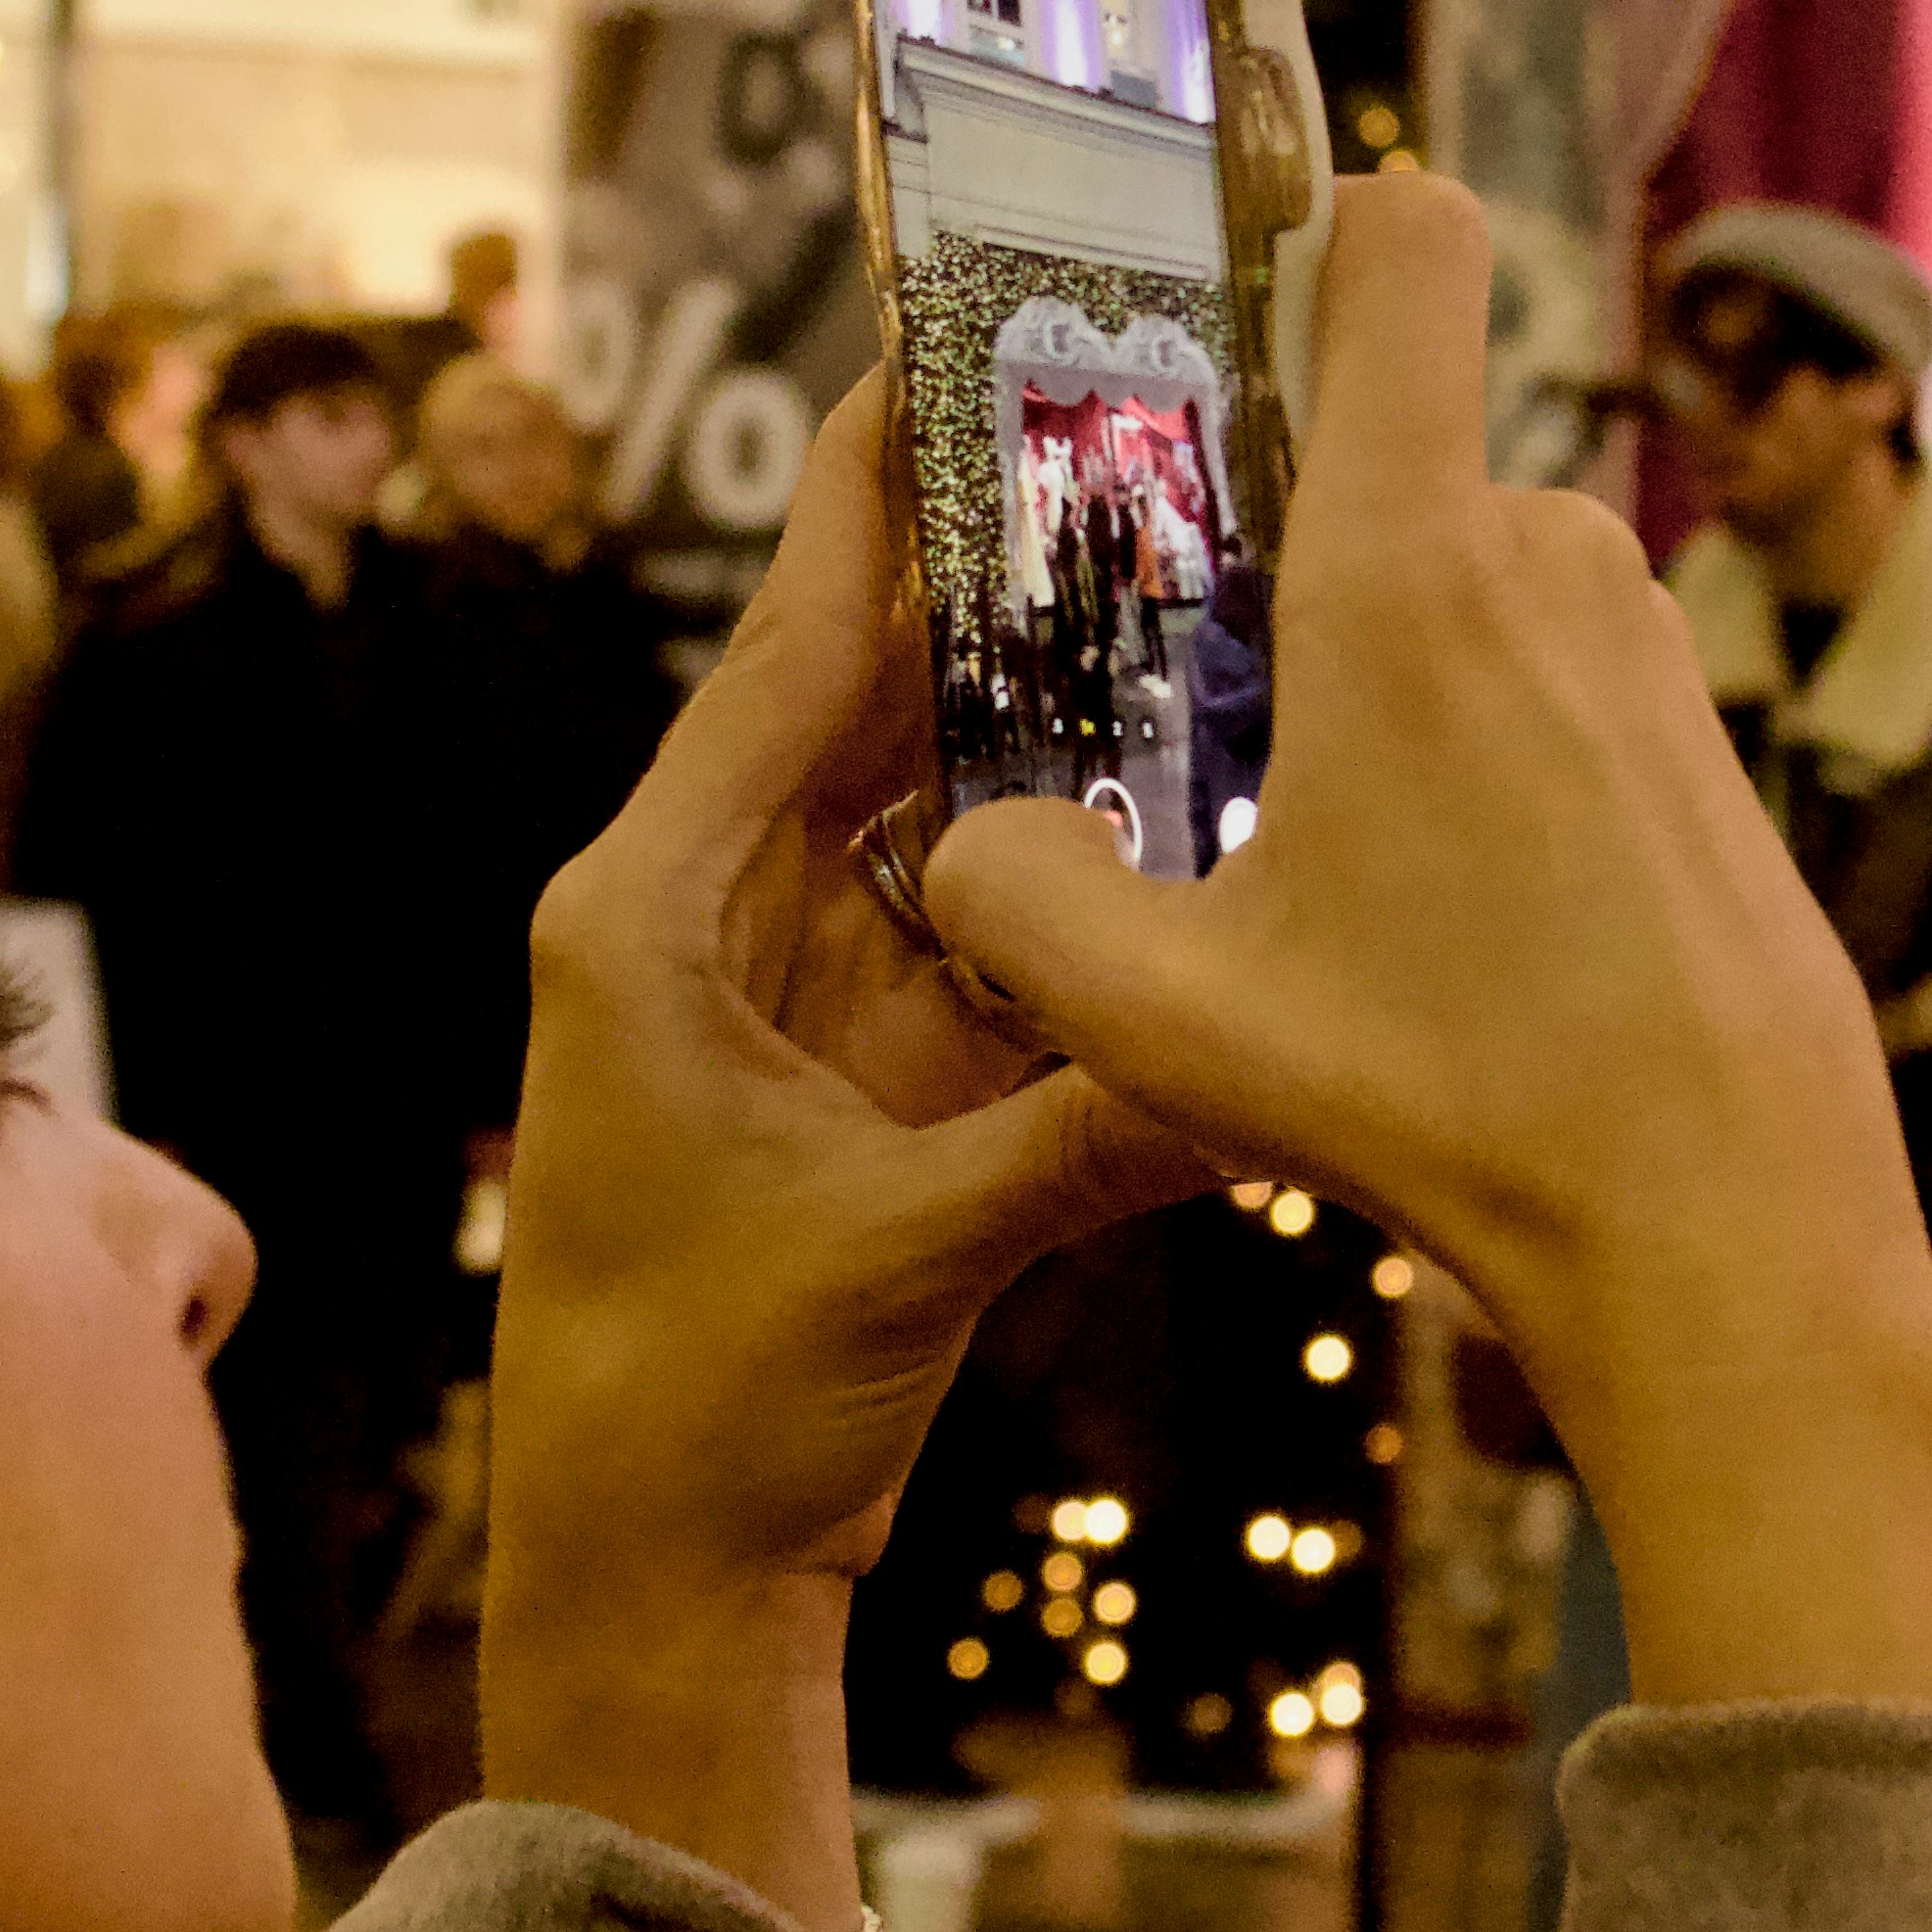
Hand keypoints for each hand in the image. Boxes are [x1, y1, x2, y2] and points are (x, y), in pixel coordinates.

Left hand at [482, 377, 1199, 1925]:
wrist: (654, 1590)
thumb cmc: (694, 1415)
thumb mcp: (903, 1252)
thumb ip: (1092, 1133)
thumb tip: (1279, 1053)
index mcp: (651, 911)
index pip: (783, 655)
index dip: (874, 502)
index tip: (945, 342)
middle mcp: (710, 921)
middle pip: (869, 706)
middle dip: (1000, 585)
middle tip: (1133, 432)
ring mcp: (790, 999)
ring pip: (942, 815)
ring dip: (1059, 727)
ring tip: (1201, 583)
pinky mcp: (863, 1082)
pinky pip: (985, 939)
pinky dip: (1078, 885)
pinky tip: (1196, 803)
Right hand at [922, 178, 1931, 1718]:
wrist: (1726, 1224)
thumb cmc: (1451, 1103)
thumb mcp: (1164, 1019)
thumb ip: (1017, 899)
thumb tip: (966, 843)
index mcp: (1415, 568)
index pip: (1409, 256)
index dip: (1335, 213)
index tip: (1258, 252)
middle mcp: (1549, 565)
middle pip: (1393, 472)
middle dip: (1296, 560)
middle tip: (1203, 707)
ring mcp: (1646, 653)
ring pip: (1469, 599)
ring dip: (1390, 684)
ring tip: (1321, 856)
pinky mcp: (1703, 747)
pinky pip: (1552, 693)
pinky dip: (1483, 765)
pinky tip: (1445, 921)